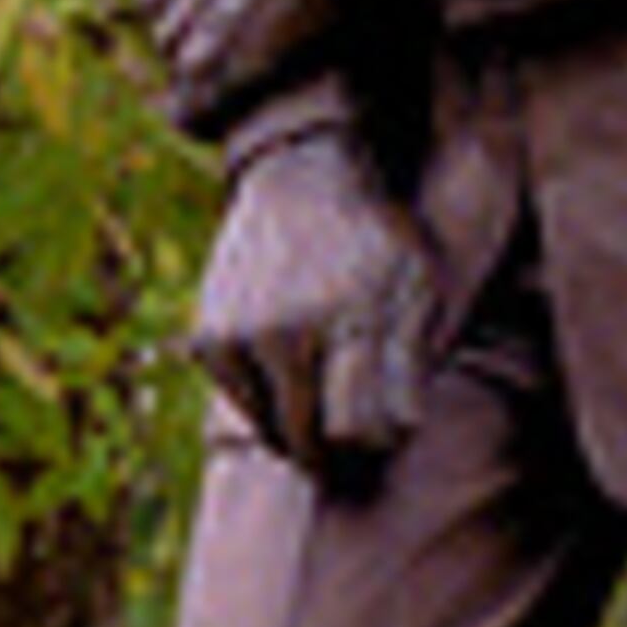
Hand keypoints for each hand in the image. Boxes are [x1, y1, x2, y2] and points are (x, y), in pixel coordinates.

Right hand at [193, 132, 435, 480]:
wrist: (302, 178)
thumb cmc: (374, 241)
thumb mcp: (417, 286)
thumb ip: (411, 362)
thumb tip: (393, 435)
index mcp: (347, 318)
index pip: (357, 431)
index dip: (380, 441)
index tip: (388, 423)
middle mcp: (287, 331)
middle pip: (309, 443)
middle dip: (341, 448)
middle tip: (357, 425)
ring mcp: (241, 336)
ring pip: (273, 432)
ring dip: (302, 430)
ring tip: (327, 397)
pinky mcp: (209, 340)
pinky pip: (242, 408)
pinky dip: (268, 405)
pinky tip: (292, 374)